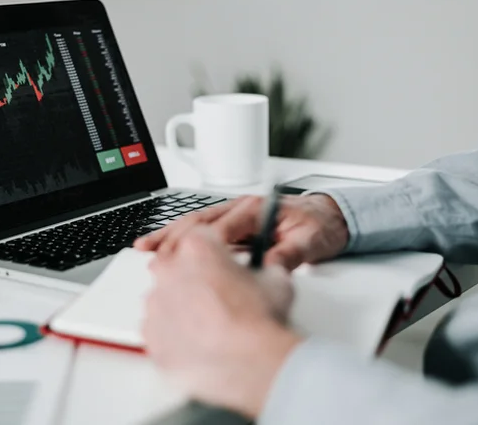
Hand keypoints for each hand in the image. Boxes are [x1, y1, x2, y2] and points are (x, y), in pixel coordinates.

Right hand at [135, 194, 348, 269]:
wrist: (331, 217)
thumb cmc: (320, 226)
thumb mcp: (311, 243)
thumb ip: (288, 255)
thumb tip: (268, 269)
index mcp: (257, 208)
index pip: (223, 226)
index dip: (203, 245)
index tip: (187, 262)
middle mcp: (241, 207)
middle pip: (199, 221)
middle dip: (174, 237)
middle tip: (153, 255)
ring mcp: (234, 215)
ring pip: (195, 223)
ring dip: (170, 235)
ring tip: (146, 247)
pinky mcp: (232, 225)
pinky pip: (202, 230)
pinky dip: (180, 238)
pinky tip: (164, 247)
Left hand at [143, 227, 301, 416]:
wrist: (249, 363)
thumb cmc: (260, 321)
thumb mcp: (275, 279)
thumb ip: (263, 268)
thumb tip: (266, 270)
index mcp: (198, 246)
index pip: (199, 237)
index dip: (215, 253)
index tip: (220, 264)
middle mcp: (170, 270)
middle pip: (175, 265)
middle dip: (192, 277)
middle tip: (215, 295)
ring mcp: (155, 303)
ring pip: (164, 298)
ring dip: (181, 307)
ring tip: (209, 325)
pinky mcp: (150, 334)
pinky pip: (158, 330)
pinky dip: (173, 334)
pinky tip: (197, 342)